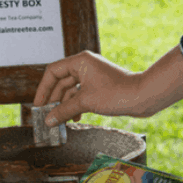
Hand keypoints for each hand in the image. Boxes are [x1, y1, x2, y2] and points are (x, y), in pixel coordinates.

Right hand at [33, 46, 182, 124]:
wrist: (143, 96)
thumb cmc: (117, 93)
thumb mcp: (86, 102)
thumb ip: (64, 110)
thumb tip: (48, 120)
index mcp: (80, 61)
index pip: (53, 72)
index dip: (43, 89)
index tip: (38, 105)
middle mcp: (85, 65)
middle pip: (61, 82)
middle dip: (54, 100)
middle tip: (47, 116)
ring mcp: (93, 76)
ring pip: (71, 90)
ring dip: (65, 105)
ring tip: (61, 121)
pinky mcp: (100, 87)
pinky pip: (82, 95)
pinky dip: (76, 106)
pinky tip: (75, 118)